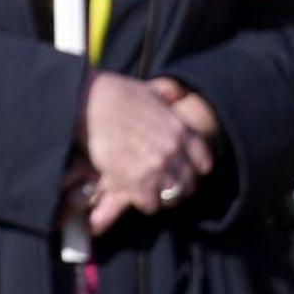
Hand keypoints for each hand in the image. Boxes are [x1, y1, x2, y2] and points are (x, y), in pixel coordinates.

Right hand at [78, 72, 213, 236]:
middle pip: (188, 184)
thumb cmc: (116, 92)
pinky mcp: (134, 180)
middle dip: (178, 187)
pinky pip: (149, 204)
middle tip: (163, 186)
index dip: (193, 169)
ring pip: (170, 197)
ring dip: (160, 196)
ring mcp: (155, 167)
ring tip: (148, 191)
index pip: (203, 162)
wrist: (90, 101)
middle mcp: (172, 151)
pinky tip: (134, 193)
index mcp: (180, 130)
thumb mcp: (150, 89)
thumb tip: (179, 93)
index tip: (182, 170)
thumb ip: (168, 93)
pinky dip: (143, 202)